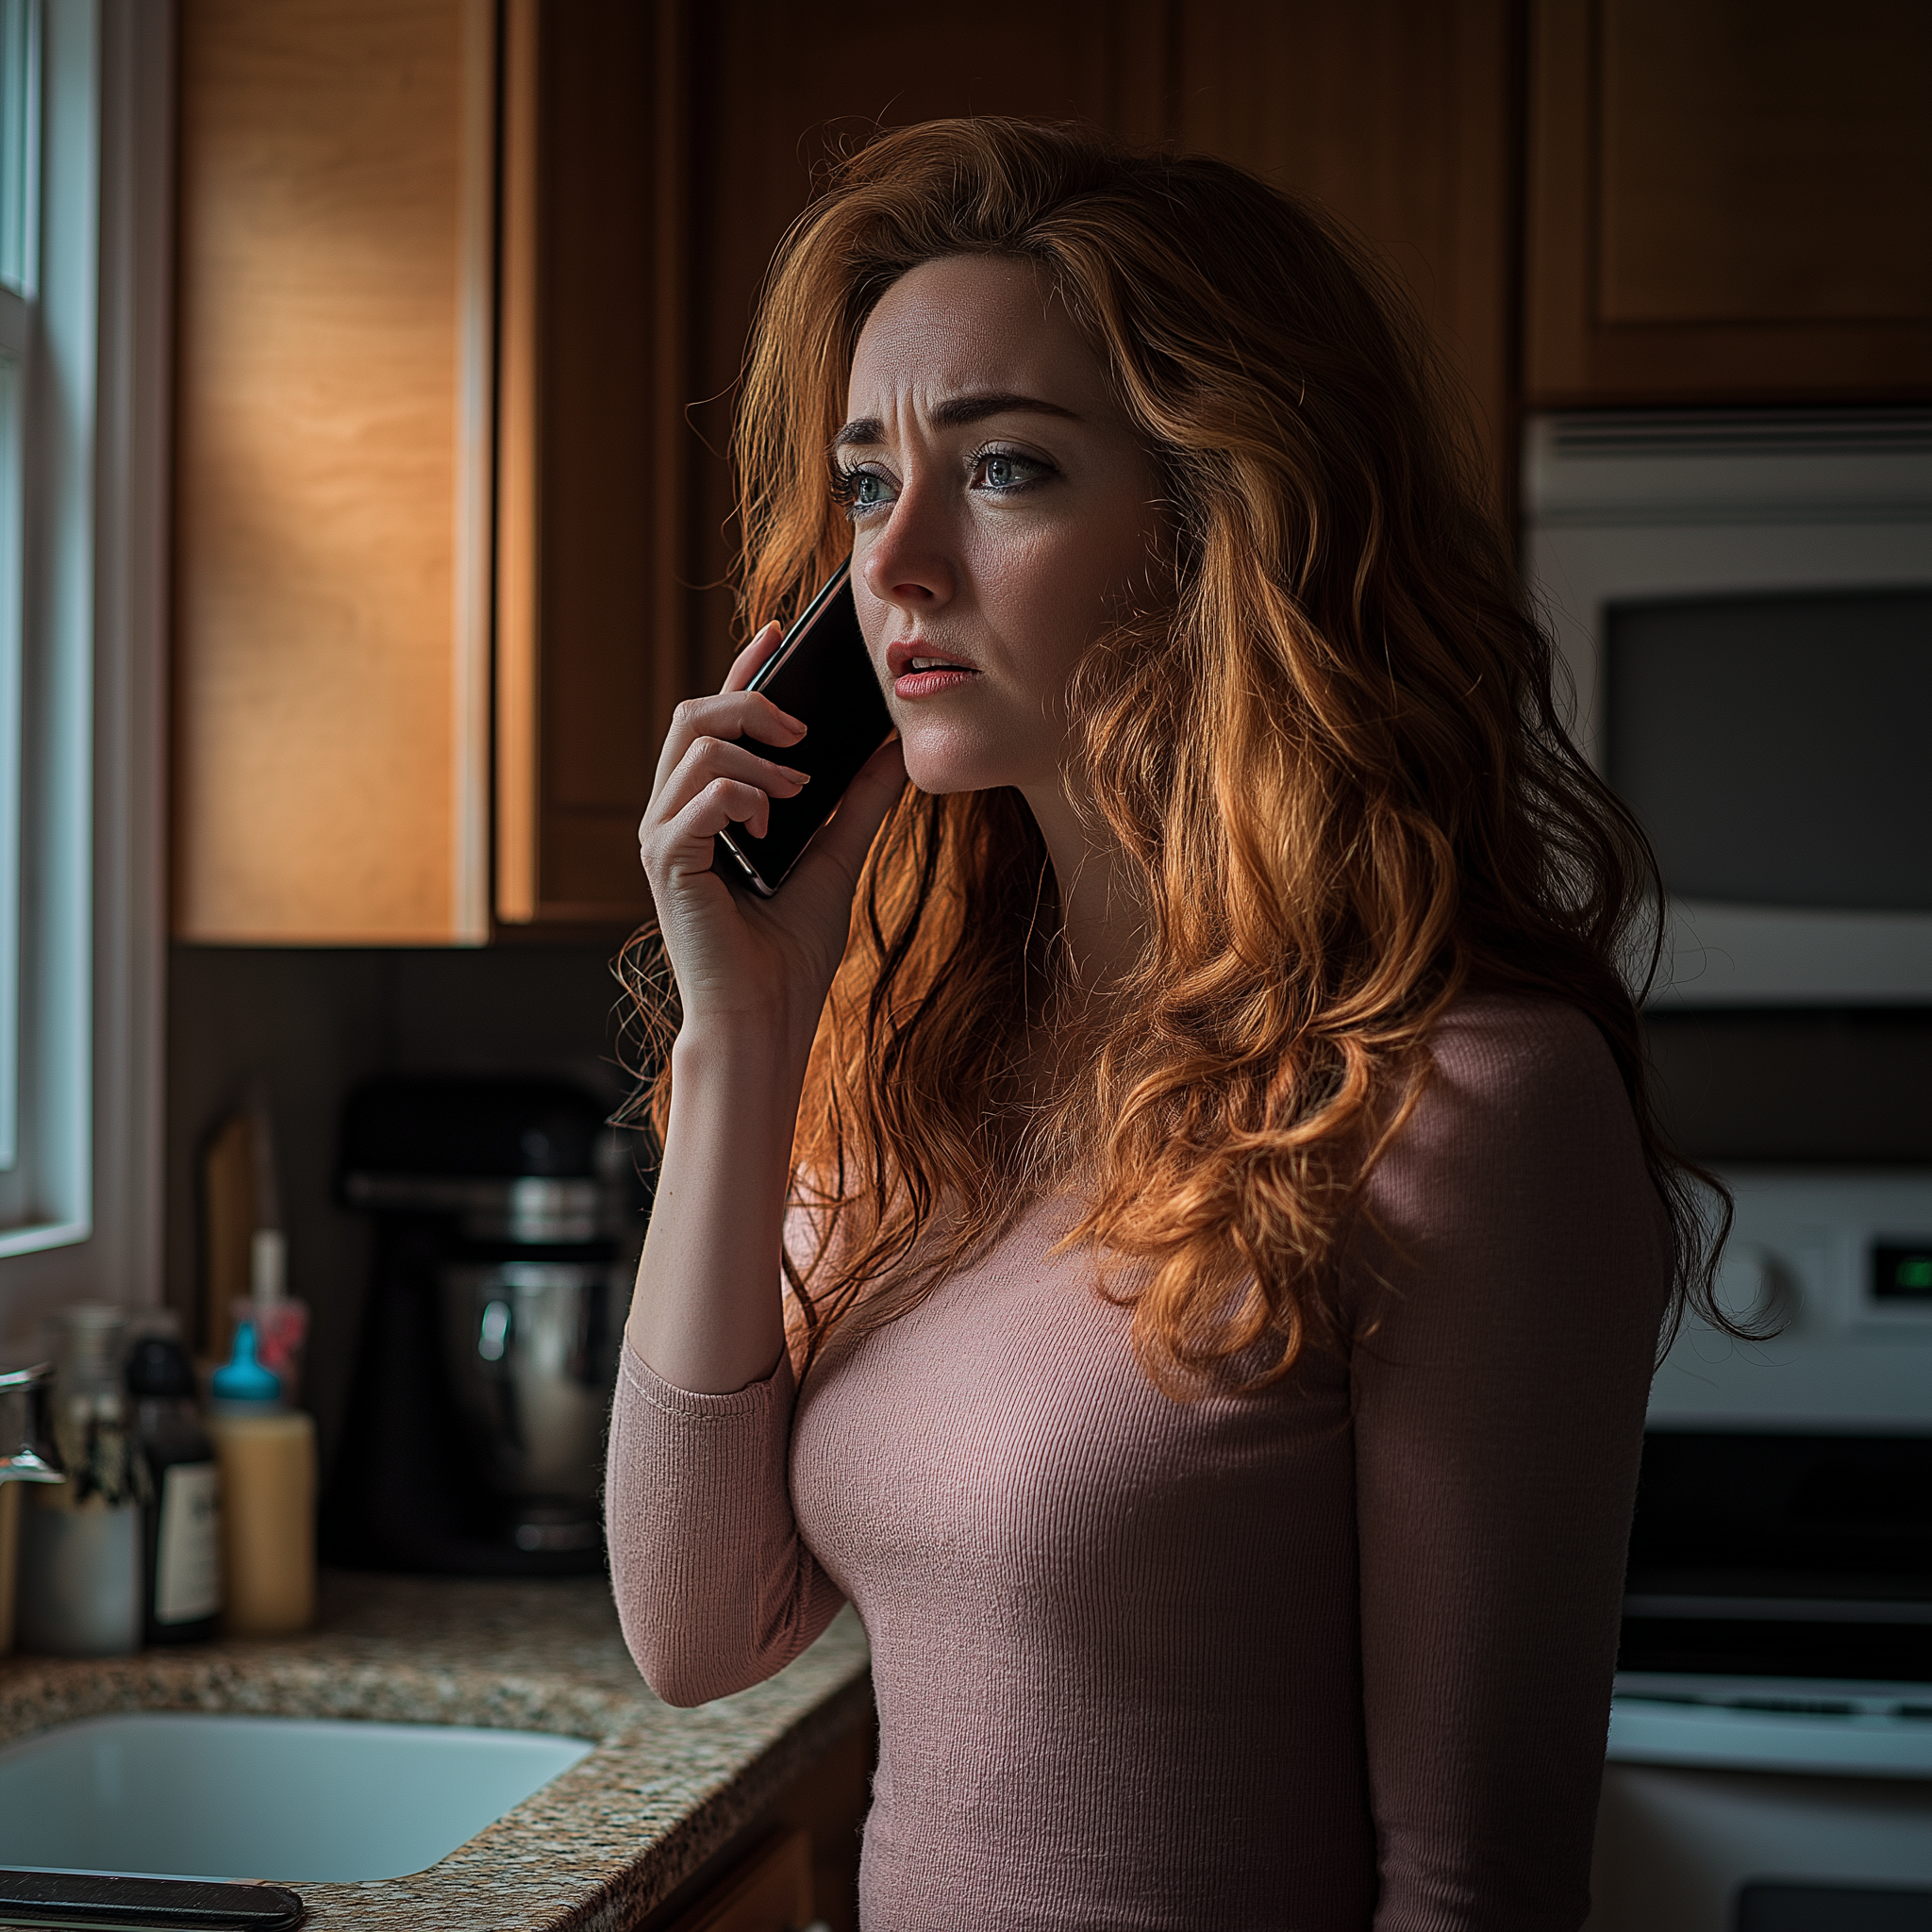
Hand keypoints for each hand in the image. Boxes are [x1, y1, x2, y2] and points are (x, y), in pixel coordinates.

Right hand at [637, 623, 906, 1053]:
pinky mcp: (665, 862)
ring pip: (695, 745)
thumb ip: (858, 801)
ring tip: (798, 789)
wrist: (767, 1018)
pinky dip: (740, 795)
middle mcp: (675, 813)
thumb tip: (893, 749)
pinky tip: (769, 820)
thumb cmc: (789, 952)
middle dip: (750, 699)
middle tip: (804, 724)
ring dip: (756, 755)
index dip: (745, 668)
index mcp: (707, 807)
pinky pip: (696, 796)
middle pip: (693, 714)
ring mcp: (664, 835)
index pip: (717, 718)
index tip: (782, 632)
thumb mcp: (837, 857)